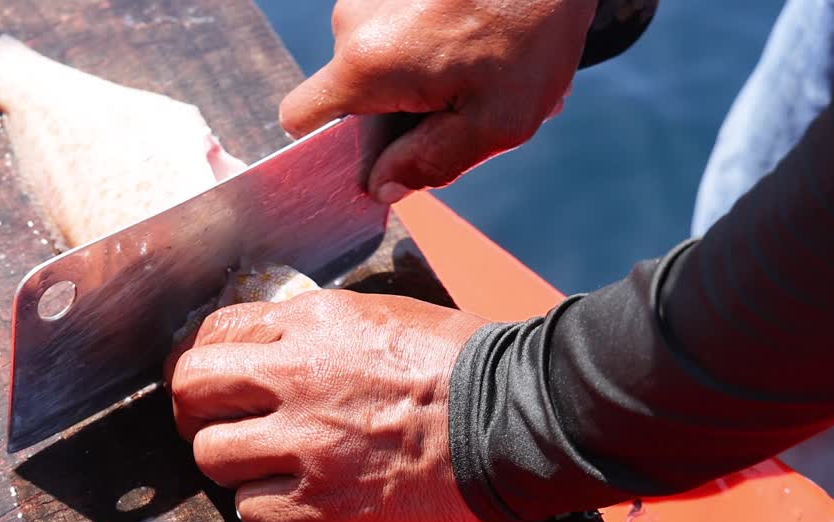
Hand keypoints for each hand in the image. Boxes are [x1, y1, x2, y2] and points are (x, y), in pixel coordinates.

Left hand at [165, 290, 489, 521]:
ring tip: (256, 461)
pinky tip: (287, 495)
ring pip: (210, 456)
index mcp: (309, 324)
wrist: (509, 419)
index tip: (209, 378)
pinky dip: (260, 505)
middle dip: (194, 408)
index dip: (202, 358)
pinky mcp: (324, 503)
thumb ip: (311, 329)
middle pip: (191, 391)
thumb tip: (267, 345)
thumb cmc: (457, 362)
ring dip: (227, 460)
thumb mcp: (375, 315)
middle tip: (212, 420)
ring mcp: (305, 444)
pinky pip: (250, 510)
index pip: (213, 334)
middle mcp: (294, 378)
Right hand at [280, 0, 594, 196]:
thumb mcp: (498, 119)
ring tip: (481, 65)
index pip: (300, 119)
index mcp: (367, 65)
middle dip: (398, 111)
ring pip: (377, 59)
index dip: (328, 147)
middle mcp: (353, 22)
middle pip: (350, 92)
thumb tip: (384, 186)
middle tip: (461, 106)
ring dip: (421, 75)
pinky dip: (432, 42)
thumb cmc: (533, 24)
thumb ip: (433, 162)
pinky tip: (478, 37)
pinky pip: (397, 27)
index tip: (373, 153)